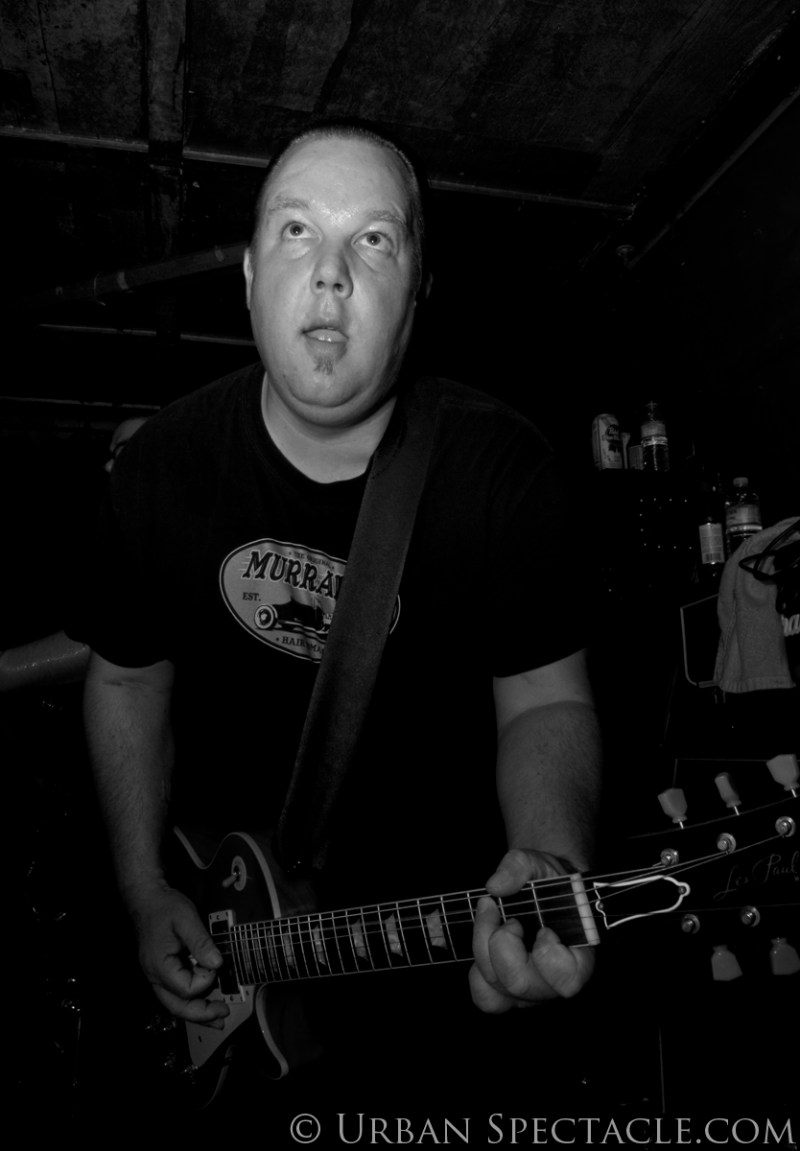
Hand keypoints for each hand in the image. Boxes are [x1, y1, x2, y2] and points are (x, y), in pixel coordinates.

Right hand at [131, 884, 229, 1027]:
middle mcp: (155, 976)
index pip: (186, 988)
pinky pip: (176, 994)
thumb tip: (216, 963)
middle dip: (202, 1014)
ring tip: (217, 1018)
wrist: (147, 899)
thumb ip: (201, 942)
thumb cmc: (164, 907)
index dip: (205, 979)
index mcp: (159, 965)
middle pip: (177, 1006)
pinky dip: (191, 1002)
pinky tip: (203, 1004)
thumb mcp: (185, 918)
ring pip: (176, 1004)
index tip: (215, 963)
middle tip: (223, 1014)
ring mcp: (157, 976)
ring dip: (197, 1013)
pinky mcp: (163, 972)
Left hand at [470, 848, 594, 1012]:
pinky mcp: (507, 992)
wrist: (539, 888)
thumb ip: (518, 866)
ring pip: (496, 991)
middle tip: (505, 915)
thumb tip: (495, 886)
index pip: (567, 980)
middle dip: (501, 942)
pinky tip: (484, 942)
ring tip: (490, 918)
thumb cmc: (545, 881)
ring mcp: (529, 991)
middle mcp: (553, 983)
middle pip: (519, 983)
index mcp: (578, 959)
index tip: (544, 928)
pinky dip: (476, 972)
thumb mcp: (536, 862)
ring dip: (482, 949)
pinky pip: (485, 997)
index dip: (548, 954)